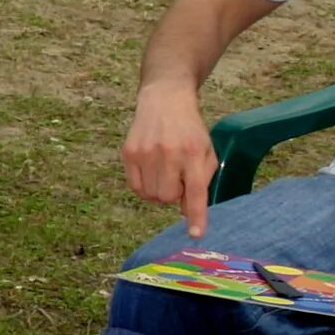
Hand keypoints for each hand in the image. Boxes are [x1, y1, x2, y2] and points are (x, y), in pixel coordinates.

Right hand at [122, 83, 217, 236]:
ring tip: (164, 172)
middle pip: (167, 197)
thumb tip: (187, 214)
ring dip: (158, 191)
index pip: (196, 191)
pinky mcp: (129, 152)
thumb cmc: (190, 130)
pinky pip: (135, 187)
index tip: (196, 234)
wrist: (165, 100)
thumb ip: (201, 183)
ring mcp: (145, 152)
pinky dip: (145, 186)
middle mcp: (169, 152)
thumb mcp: (206, 152)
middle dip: (174, 194)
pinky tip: (151, 170)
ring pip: (150, 195)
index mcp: (193, 152)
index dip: (196, 216)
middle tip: (178, 177)